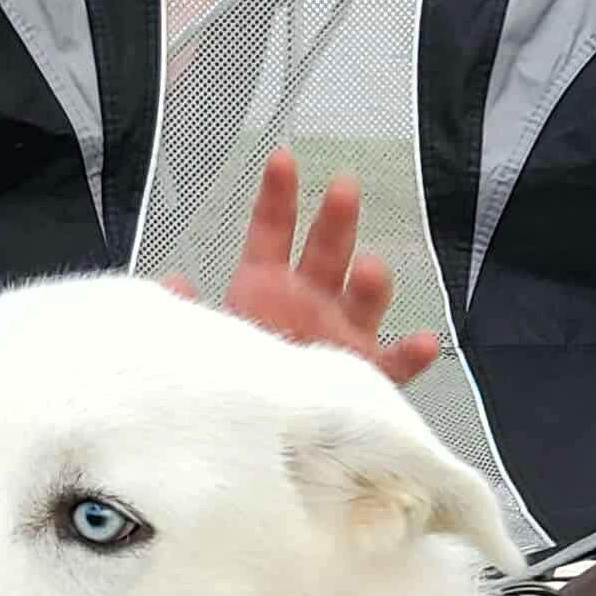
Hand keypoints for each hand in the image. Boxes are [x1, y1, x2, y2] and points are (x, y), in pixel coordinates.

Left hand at [166, 149, 437, 386]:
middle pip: (327, 254)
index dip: (278, 197)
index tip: (281, 159)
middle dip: (336, 221)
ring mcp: (341, 339)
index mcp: (268, 288)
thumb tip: (172, 285)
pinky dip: (409, 355)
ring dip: (369, 283)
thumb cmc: (232, 380)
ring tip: (367, 268)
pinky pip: (392, 368)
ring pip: (363, 303)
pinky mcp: (364, 380)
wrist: (257, 437)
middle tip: (343, 190)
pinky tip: (424, 341)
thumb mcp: (202, 341)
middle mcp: (311, 305)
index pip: (272, 233)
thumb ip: (190, 312)